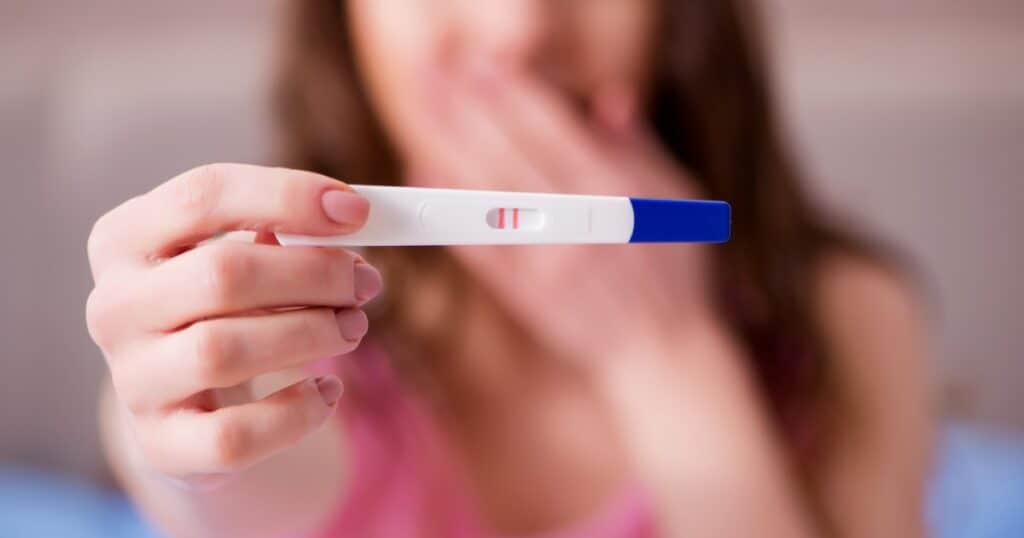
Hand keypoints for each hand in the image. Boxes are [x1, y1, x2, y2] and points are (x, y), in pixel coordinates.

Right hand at [86, 164, 381, 481]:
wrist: (186, 403)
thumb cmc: (226, 309)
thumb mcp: (242, 257)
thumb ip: (285, 232)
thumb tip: (348, 217)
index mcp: (125, 238)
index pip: (203, 196)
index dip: (288, 197)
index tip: (357, 211)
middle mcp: (114, 306)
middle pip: (222, 275)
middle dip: (314, 274)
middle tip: (365, 282)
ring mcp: (132, 380)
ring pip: (223, 351)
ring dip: (311, 334)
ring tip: (352, 328)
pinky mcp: (162, 444)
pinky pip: (235, 435)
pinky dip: (297, 412)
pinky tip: (327, 391)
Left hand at [410, 64, 717, 363]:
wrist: (663, 353)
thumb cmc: (676, 270)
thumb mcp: (676, 201)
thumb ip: (639, 149)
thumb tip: (608, 98)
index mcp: (617, 193)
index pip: (554, 131)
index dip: (514, 95)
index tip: (480, 64)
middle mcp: (578, 223)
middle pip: (511, 156)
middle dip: (467, 110)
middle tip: (429, 72)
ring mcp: (548, 262)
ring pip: (488, 196)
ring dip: (448, 150)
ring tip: (419, 110)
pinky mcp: (527, 295)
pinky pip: (480, 248)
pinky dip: (450, 212)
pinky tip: (424, 178)